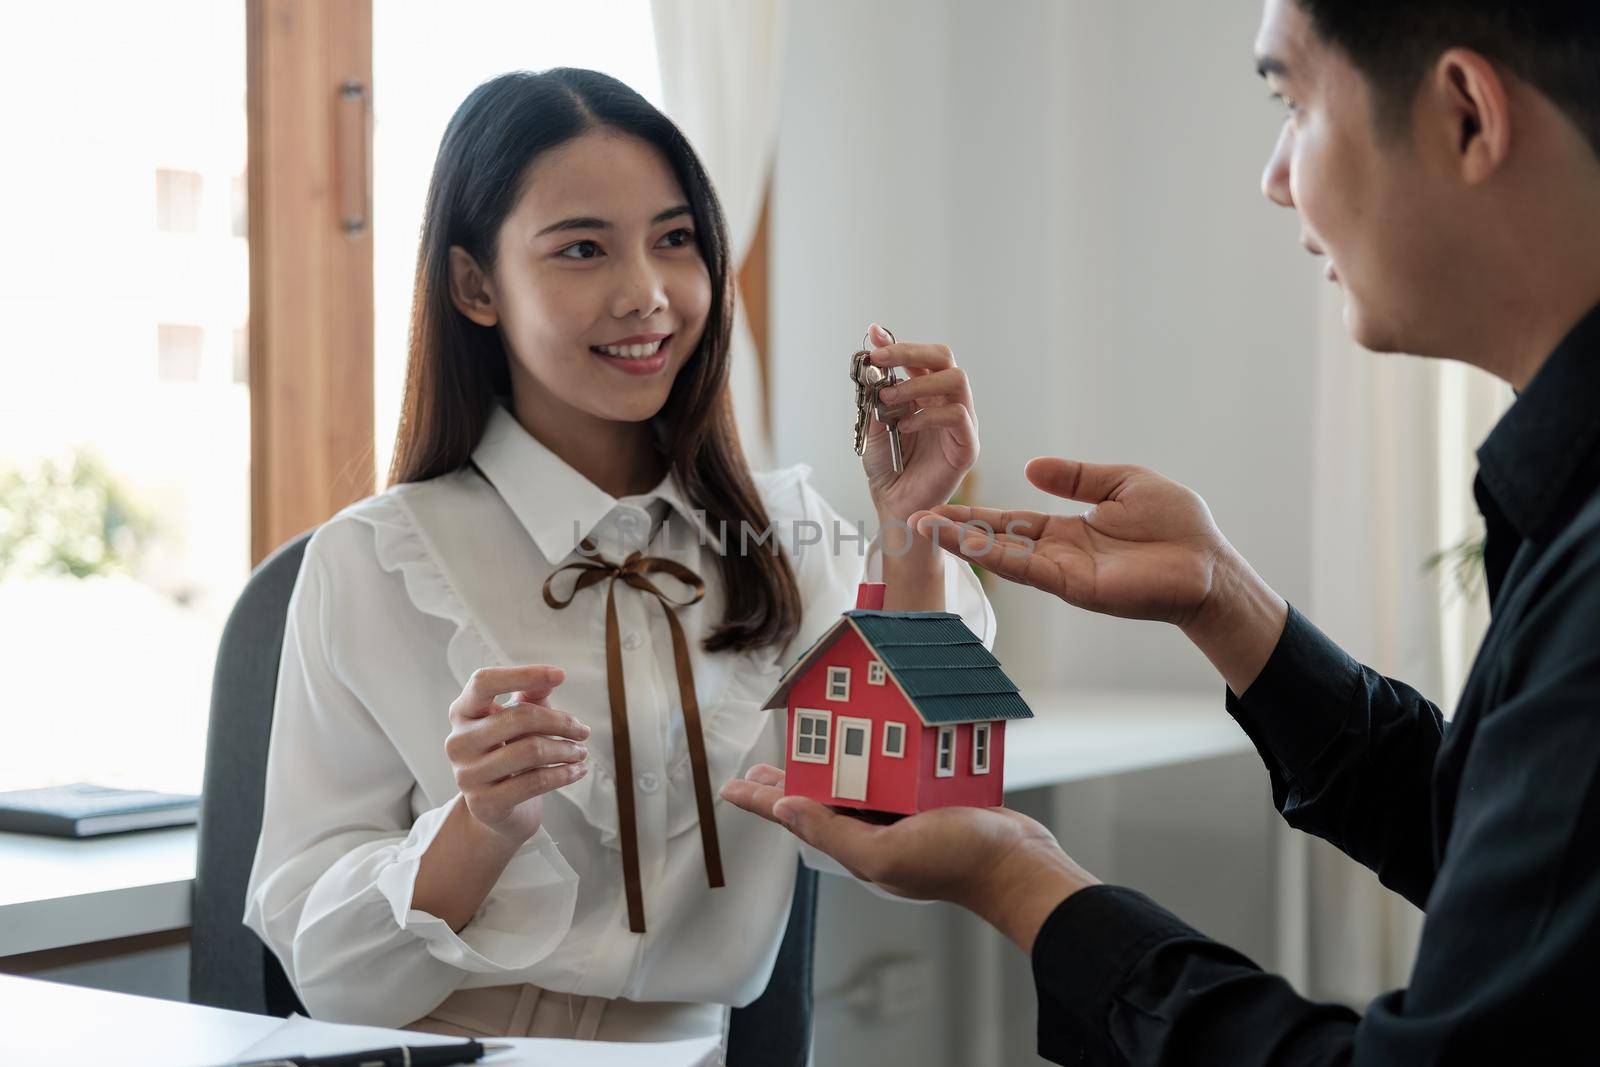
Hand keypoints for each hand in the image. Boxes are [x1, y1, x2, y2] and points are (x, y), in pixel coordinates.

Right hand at [444, 665, 590, 843]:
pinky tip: (578, 770)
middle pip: (518, 717)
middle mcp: (458, 741)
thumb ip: (532, 697)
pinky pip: (535, 782)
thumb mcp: (520, 720)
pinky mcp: (484, 803)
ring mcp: (467, 774)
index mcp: (462, 712)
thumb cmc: (510, 752)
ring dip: (566, 750)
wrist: (496, 808)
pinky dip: (564, 774)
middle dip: (560, 722)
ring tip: (581, 752)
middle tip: (583, 731)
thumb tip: (553, 677)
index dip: (522, 674)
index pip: (484, 681)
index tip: (562, 675)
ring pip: (530, 751)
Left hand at [721, 764, 1096, 952]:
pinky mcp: (929, 797)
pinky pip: (892, 772)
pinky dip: (876, 753)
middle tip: (758, 764)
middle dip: (787, 780)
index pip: (795, 817)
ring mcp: (902, 814)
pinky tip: (869, 737)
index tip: (728, 787)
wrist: (1019, 862)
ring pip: (854, 780)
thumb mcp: (886, 852)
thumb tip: (784, 809)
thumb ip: (833, 833)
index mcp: (857, 845)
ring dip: (828, 761)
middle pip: (818, 797)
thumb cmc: (957, 862)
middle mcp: (874, 830)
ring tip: (802, 745)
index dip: (759, 801)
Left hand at [860, 323, 979, 524]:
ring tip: (888, 399)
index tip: (874, 334)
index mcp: (927, 392)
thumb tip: (871, 363)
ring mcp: (961, 422)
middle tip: (880, 359)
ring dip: (918, 382)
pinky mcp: (967, 445)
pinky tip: (905, 426)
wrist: (892, 504)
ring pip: (956, 380)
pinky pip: (958, 417)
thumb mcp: (873, 424)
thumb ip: (875, 394)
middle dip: (909, 352)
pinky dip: (927, 415)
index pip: (921, 357)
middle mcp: (948, 401)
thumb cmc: (887, 465)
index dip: (898, 343)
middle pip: (944, 358)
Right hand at [909, 458, 1225, 624]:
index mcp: (1068, 530)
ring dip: (963, 542)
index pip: (1012, 523)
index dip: (977, 517)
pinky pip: (1026, 567)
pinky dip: (994, 555)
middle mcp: (1058, 554)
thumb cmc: (1178, 525)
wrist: (1209, 563)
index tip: (940, 507)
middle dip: (956, 531)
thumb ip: (1076, 477)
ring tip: (924, 526)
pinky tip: (966, 542)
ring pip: (1002, 555)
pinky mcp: (1075, 585)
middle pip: (997, 540)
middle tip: (914, 518)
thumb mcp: (1121, 484)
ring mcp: (1063, 572)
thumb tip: (1031, 466)